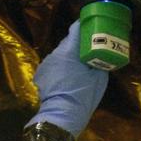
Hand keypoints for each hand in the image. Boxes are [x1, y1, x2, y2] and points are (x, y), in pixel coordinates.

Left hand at [27, 21, 108, 137]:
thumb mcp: (99, 77)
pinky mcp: (41, 73)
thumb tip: (100, 55)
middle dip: (77, 44)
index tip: (91, 25)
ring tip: (78, 66)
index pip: (75, 29)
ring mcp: (46, 63)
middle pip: (67, 42)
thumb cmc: (83, 95)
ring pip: (60, 54)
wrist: (62, 115)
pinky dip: (60, 67)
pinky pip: (54, 65)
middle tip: (89, 48)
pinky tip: (67, 77)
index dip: (83, 25)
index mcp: (69, 51)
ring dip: (68, 57)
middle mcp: (55, 53)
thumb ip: (98, 61)